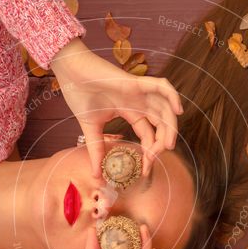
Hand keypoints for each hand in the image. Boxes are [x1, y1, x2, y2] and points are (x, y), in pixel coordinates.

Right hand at [50, 37, 183, 178]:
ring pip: (164, 109)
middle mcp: (138, 103)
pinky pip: (161, 86)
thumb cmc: (80, 94)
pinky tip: (177, 110)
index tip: (144, 169)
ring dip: (170, 127)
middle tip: (153, 160)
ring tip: (168, 145)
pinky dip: (173, 95)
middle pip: (160, 124)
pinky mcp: (135, 82)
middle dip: (161, 143)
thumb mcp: (91, 129)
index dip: (149, 152)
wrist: (70, 72)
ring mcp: (139, 92)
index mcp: (130, 112)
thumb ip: (97, 151)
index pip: (147, 135)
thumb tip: (96, 177)